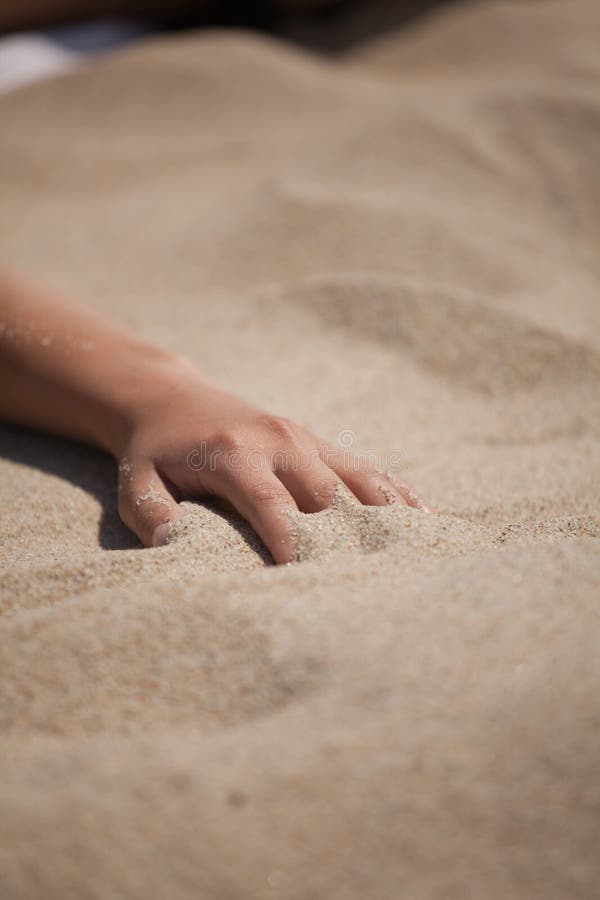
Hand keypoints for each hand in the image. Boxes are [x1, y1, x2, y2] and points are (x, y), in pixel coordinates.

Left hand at [117, 362, 429, 562]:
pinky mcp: (318, 442)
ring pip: (360, 479)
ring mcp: (305, 439)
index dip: (294, 543)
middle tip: (377, 586)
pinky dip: (395, 493)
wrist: (172, 398)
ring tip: (421, 554)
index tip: (311, 581)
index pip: (274, 505)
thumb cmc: (155, 451)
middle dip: (351, 541)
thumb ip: (152, 514)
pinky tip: (424, 519)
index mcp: (235, 454)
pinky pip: (366, 468)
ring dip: (389, 516)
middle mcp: (280, 442)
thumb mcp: (135, 481)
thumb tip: (175, 546)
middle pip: (329, 495)